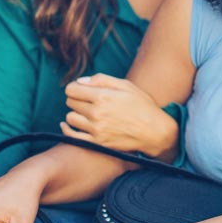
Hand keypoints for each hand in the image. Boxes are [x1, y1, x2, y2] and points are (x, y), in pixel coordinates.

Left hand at [63, 74, 177, 156]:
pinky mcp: (97, 143)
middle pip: (70, 102)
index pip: (71, 89)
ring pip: (70, 118)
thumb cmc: (142, 105)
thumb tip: (80, 81)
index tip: (81, 90)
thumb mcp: (126, 85)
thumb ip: (101, 79)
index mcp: (103, 96)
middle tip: (88, 101)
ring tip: (87, 113)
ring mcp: (96, 129)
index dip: (75, 87)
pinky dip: (67, 129)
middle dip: (77, 99)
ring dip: (76, 114)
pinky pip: (71, 135)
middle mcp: (97, 113)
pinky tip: (67, 125)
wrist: (154, 131)